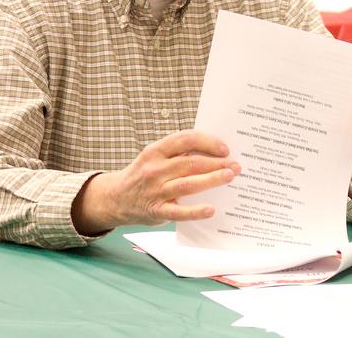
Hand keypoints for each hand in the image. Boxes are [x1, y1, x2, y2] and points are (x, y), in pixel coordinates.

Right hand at [71, 130, 239, 234]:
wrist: (114, 199)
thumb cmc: (144, 175)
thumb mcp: (155, 158)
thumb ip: (179, 154)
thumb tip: (216, 153)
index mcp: (156, 151)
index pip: (185, 139)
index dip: (207, 142)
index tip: (225, 148)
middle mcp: (154, 169)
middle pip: (191, 163)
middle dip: (217, 163)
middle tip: (237, 165)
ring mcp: (155, 191)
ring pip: (188, 184)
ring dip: (212, 180)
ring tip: (230, 177)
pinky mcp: (156, 211)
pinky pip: (178, 212)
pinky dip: (195, 211)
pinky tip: (211, 209)